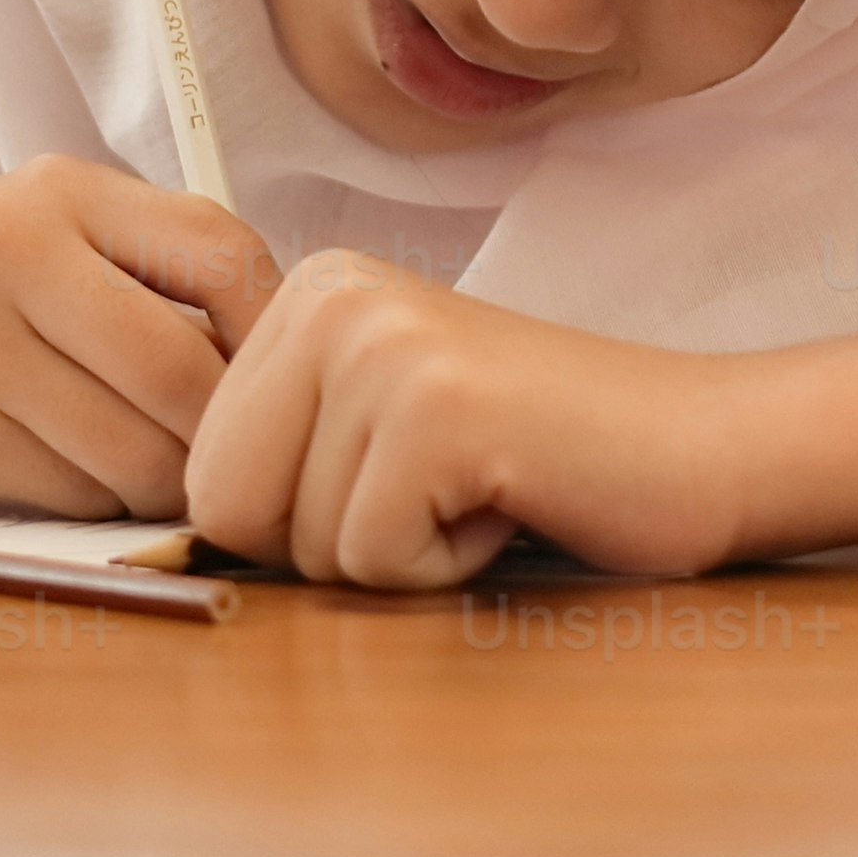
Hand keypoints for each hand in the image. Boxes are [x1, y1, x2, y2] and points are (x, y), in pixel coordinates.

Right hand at [0, 154, 279, 518]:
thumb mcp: (25, 237)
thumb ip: (138, 271)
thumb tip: (281, 357)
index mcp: (56, 191)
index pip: (222, 249)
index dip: (272, 327)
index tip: (277, 373)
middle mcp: (11, 253)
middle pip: (188, 368)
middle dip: (222, 431)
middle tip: (224, 455)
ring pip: (136, 447)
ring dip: (161, 481)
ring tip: (141, 468)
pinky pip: (71, 492)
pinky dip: (93, 503)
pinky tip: (64, 477)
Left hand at [182, 264, 857, 589]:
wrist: (702, 446)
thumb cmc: (542, 462)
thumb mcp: (378, 430)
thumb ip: (279, 453)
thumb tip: (155, 543)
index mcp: (307, 291)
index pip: (200, 474)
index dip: (301, 524)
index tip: (406, 479)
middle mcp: (331, 296)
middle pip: (225, 507)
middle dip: (330, 544)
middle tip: (442, 491)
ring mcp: (382, 343)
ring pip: (298, 542)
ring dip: (397, 554)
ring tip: (482, 488)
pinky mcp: (436, 407)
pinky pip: (371, 559)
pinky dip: (446, 565)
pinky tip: (513, 499)